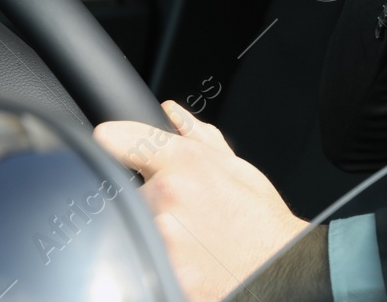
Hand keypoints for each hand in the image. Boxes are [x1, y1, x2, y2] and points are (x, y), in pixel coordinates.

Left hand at [94, 101, 309, 301]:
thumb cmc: (258, 216)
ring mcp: (160, 239)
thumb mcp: (234, 166)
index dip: (114, 140)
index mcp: (184, 163)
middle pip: (129, 191)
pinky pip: (143, 257)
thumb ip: (196, 135)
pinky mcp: (159, 272)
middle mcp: (167, 197)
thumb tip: (171, 113)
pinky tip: (186, 258)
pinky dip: (159, 258)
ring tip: (187, 236)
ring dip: (154, 229)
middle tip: (182, 210)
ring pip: (135, 226)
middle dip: (148, 198)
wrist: (275, 264)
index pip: (119, 140)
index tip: (110, 143)